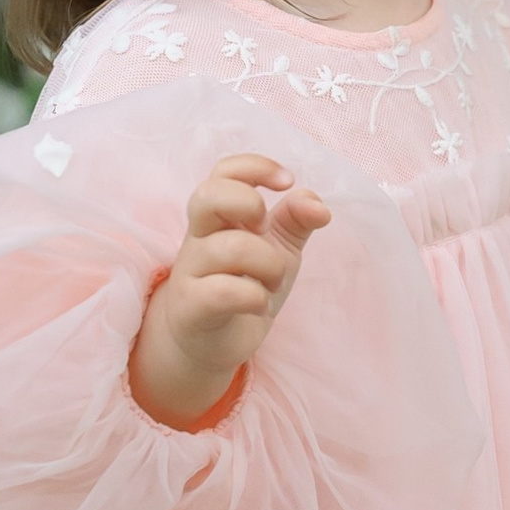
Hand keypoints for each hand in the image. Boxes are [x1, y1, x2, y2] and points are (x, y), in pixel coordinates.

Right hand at [129, 152, 331, 431]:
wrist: (212, 342)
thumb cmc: (243, 284)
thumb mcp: (278, 248)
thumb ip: (296, 220)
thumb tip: (318, 204)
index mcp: (220, 216)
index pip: (223, 172)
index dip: (256, 167)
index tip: (286, 182)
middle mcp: (200, 237)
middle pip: (208, 196)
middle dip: (248, 204)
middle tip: (266, 230)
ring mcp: (191, 271)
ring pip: (230, 248)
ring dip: (268, 264)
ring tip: (273, 282)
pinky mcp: (192, 307)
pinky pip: (221, 291)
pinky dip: (253, 296)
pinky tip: (260, 303)